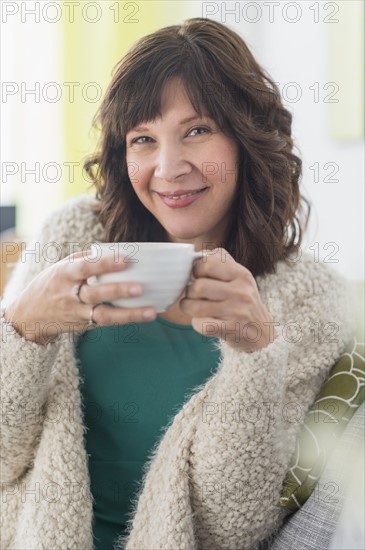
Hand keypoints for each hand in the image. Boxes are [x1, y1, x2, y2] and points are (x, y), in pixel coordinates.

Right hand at [4, 251, 156, 345]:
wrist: (28, 316)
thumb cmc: (51, 284)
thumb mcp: (61, 267)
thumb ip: (84, 258)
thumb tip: (111, 248)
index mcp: (64, 275)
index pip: (85, 267)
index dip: (105, 263)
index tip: (125, 259)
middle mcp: (69, 295)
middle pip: (95, 294)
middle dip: (117, 291)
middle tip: (140, 288)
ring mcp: (77, 313)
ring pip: (104, 316)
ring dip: (129, 314)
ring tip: (151, 312)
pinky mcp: (84, 326)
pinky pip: (107, 323)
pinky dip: (126, 319)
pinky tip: (146, 315)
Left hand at [180, 248, 275, 352]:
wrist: (262, 334)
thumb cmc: (243, 303)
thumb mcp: (239, 279)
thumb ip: (221, 262)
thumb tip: (195, 254)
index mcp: (241, 274)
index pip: (209, 262)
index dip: (196, 269)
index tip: (198, 277)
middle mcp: (241, 291)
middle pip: (198, 286)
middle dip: (190, 291)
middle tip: (194, 295)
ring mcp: (237, 311)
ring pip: (195, 306)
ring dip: (189, 308)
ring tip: (194, 308)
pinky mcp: (231, 329)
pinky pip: (200, 324)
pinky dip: (197, 324)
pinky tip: (203, 321)